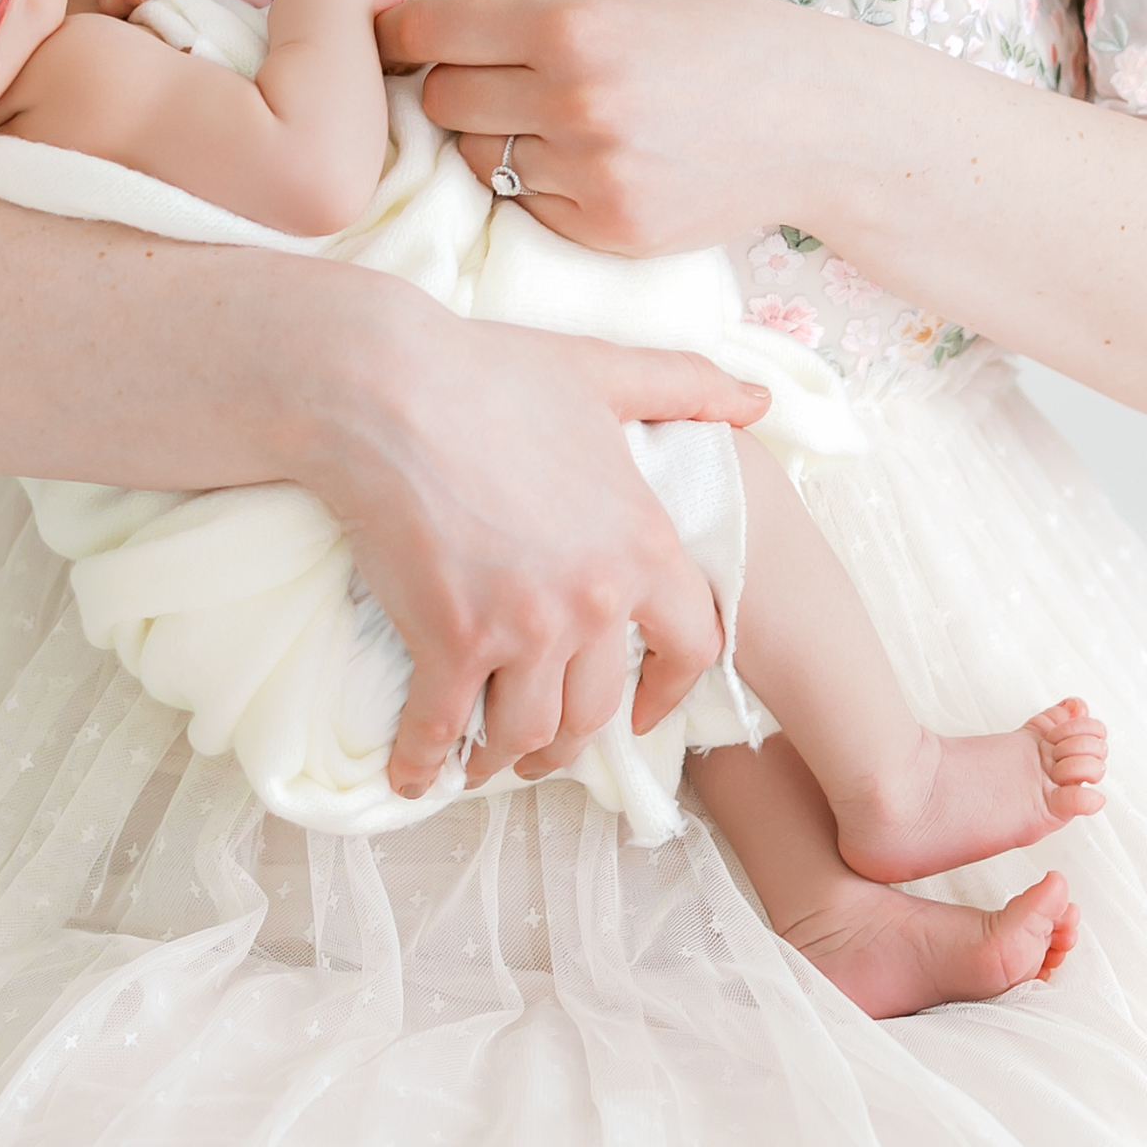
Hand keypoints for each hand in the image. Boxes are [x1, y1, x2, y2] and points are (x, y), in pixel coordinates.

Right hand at [301, 305, 772, 795]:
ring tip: (484, 760)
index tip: (643, 712)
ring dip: (505, 757)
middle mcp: (594, 600)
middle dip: (570, 742)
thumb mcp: (604, 373)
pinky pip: (441, 728)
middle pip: (596, 710)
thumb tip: (758, 400)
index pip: (691, 647)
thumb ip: (686, 387)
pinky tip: (408, 773)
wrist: (388, 390)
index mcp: (641, 545)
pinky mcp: (449, 641)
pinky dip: (422, 760)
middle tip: (544, 748)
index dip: (670, 691)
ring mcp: (523, 628)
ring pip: (527, 730)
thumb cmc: (490, 374)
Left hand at [376, 0, 860, 254]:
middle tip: (505, 75)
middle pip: (440, 97)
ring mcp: (590, 170)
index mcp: (574, 21)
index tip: (405, 34)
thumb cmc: (711, 39)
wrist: (813, 121)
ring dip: (494, 136)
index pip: (429, 28)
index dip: (403, 30)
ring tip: (558, 117)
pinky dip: (537, 181)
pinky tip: (591, 158)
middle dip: (457, 83)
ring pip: (473, 156)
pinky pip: (520, 202)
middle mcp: (576, 97)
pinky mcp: (603, 227)